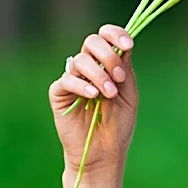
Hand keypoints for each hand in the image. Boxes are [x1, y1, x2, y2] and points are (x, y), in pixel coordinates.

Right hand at [48, 24, 138, 175]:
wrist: (104, 153)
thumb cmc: (118, 124)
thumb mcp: (128, 93)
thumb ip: (125, 69)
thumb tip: (125, 45)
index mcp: (107, 64)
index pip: (106, 36)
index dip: (115, 34)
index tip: (128, 44)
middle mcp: (89, 68)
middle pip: (91, 42)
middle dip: (108, 55)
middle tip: (120, 76)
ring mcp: (73, 80)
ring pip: (80, 60)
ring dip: (99, 75)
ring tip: (109, 94)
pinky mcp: (59, 94)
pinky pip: (66, 80)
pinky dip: (81, 85)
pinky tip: (93, 96)